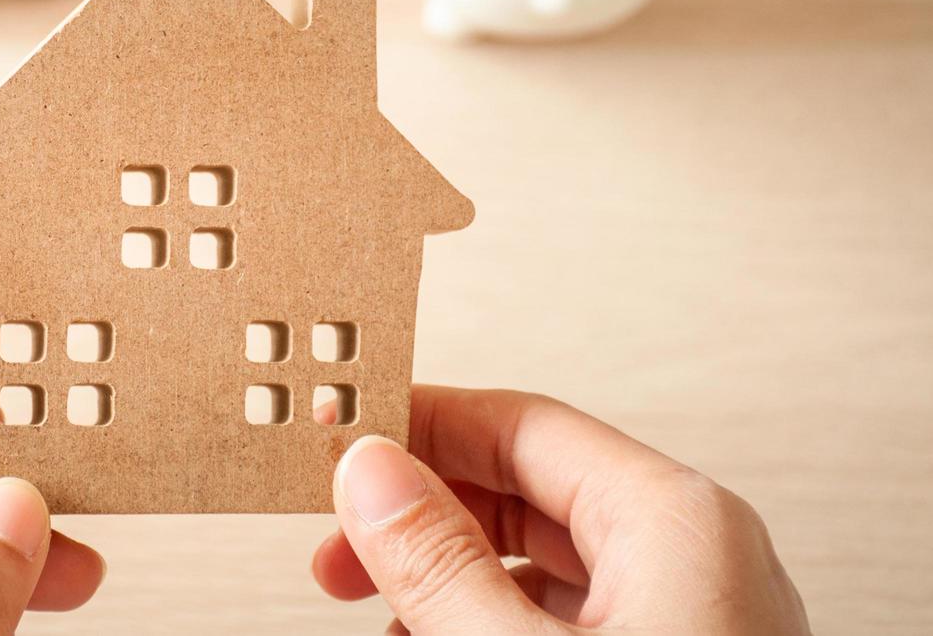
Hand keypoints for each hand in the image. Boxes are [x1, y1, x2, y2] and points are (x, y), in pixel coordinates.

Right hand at [312, 385, 809, 632]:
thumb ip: (440, 561)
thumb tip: (372, 473)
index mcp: (678, 522)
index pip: (519, 423)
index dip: (416, 425)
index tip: (340, 439)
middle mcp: (700, 559)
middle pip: (528, 489)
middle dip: (418, 515)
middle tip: (338, 544)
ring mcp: (698, 618)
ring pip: (545, 561)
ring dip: (447, 575)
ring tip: (379, 610)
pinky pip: (575, 617)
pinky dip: (494, 619)